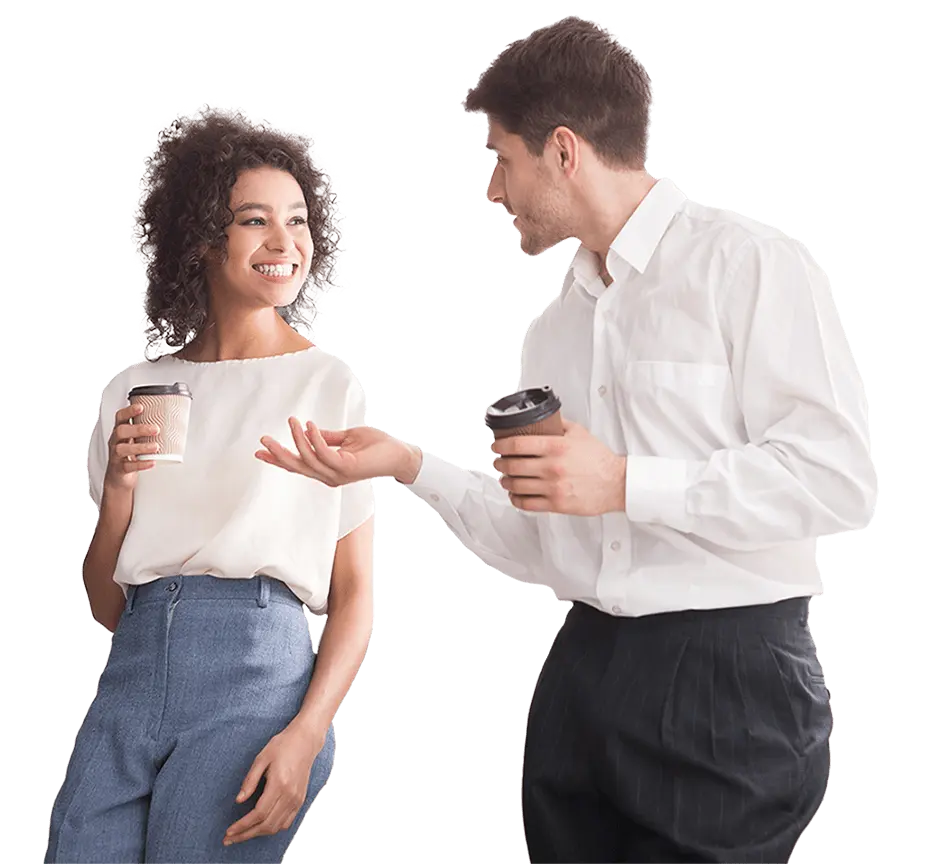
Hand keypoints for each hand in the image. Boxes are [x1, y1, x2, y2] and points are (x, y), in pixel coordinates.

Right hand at [102, 403, 160, 494]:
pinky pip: (129, 466)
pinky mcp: (120, 469)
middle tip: (156, 429)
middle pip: (121, 431)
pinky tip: (151, 462)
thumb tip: (175, 423)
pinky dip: (141, 464)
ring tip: (156, 447)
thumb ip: (148, 432)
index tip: (141, 407)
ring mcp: (117, 455)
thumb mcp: (137, 441)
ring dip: (141, 447)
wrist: (120, 477)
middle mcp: (116, 442)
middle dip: (138, 429)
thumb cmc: (131, 455)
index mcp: (121, 432)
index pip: (120, 417)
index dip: (129, 411)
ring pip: (123, 449)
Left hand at [223, 722, 325, 846]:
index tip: (229, 831)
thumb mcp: (262, 758)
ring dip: (258, 834)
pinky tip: (261, 827)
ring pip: (276, 827)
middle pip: (266, 825)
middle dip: (246, 834)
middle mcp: (290, 794)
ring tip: (242, 834)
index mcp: (279, 783)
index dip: (242, 825)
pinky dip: (272, 829)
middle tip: (229, 839)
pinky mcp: (300, 800)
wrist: (305, 740)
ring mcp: (297, 799)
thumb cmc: (283, 745)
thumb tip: (238, 800)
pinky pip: (286, 822)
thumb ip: (250, 780)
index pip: (259, 813)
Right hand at [255, 417, 415, 484]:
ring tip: (291, 420)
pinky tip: (309, 425)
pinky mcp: (346, 468)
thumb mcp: (347, 439)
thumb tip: (309, 430)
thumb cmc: (376, 447)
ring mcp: (337, 474)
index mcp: (327, 470)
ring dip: (296, 439)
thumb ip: (328, 437)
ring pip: (308, 459)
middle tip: (263, 439)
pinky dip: (315, 438)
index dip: (278, 459)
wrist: (399, 455)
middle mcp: (329, 476)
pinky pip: (324, 452)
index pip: (299, 465)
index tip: (260, 451)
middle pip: (297, 466)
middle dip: (278, 454)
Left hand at [491, 418, 625, 515]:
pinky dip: (516, 500)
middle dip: (500, 463)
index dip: (501, 445)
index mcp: (556, 447)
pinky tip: (514, 496)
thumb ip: (559, 424)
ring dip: (506, 481)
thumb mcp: (580, 433)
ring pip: (517, 485)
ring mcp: (553, 487)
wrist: (616, 483)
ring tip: (505, 478)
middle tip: (499, 462)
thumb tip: (543, 418)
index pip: (518, 444)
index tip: (496, 446)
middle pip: (513, 465)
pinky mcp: (556, 504)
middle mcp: (552, 467)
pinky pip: (527, 504)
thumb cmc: (599, 459)